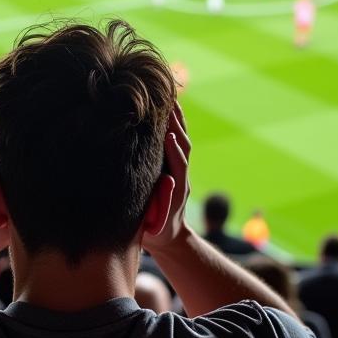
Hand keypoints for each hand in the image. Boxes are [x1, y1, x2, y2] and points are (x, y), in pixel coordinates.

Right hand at [142, 102, 190, 254]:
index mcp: (176, 191)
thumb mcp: (153, 224)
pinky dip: (173, 126)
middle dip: (178, 126)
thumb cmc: (156, 233)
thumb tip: (165, 181)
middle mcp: (181, 177)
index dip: (174, 151)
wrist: (170, 239)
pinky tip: (165, 111)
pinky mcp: (174, 168)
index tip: (170, 135)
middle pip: (183, 147)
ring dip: (178, 121)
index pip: (178, 166)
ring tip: (171, 99)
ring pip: (182, 142)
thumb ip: (157, 205)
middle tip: (171, 105)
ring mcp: (179, 172)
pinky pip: (175, 143)